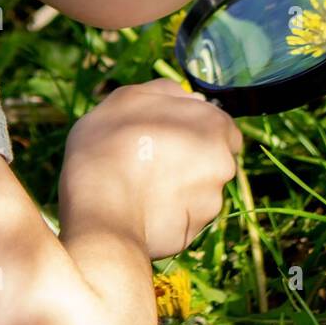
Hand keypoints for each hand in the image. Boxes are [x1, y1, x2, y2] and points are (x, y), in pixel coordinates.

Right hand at [61, 78, 241, 257]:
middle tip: (146, 162)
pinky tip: (139, 210)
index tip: (163, 137)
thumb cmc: (110, 147)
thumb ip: (165, 92)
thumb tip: (188, 96)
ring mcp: (212, 201)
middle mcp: (225, 164)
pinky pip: (182, 218)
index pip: (217, 126)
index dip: (189, 129)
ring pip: (196, 190)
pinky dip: (166, 214)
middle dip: (184, 160)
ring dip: (175, 189)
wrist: (101, 212)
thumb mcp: (128, 98)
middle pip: (209, 158)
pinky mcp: (195, 232)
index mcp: (216, 126)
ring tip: (137, 188)